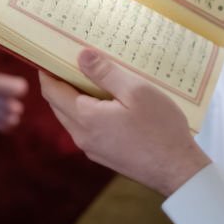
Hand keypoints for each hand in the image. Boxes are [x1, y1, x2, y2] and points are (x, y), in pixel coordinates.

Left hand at [40, 48, 211, 196]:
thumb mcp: (136, 91)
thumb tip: (81, 55)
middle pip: (58, 105)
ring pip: (72, 118)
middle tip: (71, 61)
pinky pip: (87, 129)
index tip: (48, 54)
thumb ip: (105, 72)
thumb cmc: (161, 128)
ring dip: (75, 98)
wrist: (177, 170)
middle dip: (59, 82)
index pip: (51, 91)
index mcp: (85, 118)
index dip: (46, 71)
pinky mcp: (104, 155)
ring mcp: (92, 148)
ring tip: (92, 78)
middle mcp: (82, 136)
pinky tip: (108, 102)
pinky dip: (88, 112)